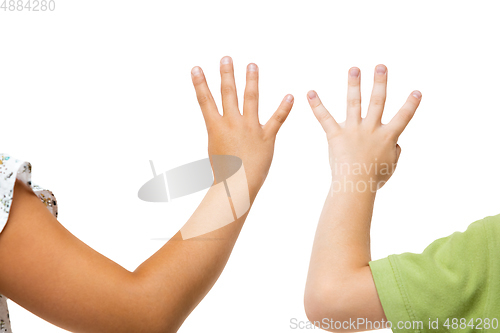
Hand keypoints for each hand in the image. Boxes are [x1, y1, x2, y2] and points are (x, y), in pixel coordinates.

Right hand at [191, 56, 293, 198]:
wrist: (238, 185)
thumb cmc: (224, 171)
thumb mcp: (215, 148)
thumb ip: (220, 131)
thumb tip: (220, 123)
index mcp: (216, 127)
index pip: (205, 101)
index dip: (200, 84)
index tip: (196, 68)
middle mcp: (232, 124)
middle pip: (228, 94)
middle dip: (227, 74)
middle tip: (226, 58)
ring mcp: (250, 129)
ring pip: (251, 99)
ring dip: (251, 81)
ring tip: (252, 65)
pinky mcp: (266, 137)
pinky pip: (277, 119)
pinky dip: (284, 107)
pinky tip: (290, 95)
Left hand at [307, 65, 420, 189]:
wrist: (355, 185)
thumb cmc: (373, 178)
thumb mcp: (391, 165)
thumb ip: (395, 151)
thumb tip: (395, 143)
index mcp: (387, 136)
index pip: (403, 117)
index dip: (410, 105)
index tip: (416, 91)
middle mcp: (371, 129)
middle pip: (378, 101)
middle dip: (380, 82)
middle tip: (380, 66)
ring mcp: (353, 130)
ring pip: (354, 102)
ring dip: (354, 84)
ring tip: (354, 69)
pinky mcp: (335, 135)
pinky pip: (324, 117)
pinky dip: (316, 105)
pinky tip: (310, 92)